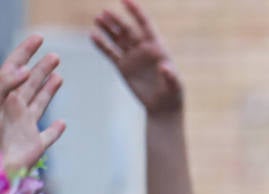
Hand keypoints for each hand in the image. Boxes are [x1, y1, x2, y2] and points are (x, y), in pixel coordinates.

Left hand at [0, 39, 63, 174]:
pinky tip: (61, 124)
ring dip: (49, 90)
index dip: (25, 52)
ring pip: (39, 104)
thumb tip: (24, 71)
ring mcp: (24, 128)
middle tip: (55, 55)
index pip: (14, 68)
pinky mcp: (34, 147)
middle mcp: (13, 109)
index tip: (39, 38)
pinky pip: (47, 136)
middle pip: (30, 84)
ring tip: (59, 76)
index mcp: (3, 97)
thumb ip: (5, 83)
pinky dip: (55, 131)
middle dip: (41, 68)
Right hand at [92, 0, 182, 116]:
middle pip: (128, 30)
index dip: (136, 11)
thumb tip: (165, 67)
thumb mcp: (175, 86)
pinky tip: (93, 35)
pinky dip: (102, 44)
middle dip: (117, 21)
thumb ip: (171, 76)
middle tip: (106, 12)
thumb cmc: (173, 95)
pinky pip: (110, 52)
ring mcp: (132, 57)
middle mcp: (143, 49)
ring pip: (118, 38)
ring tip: (98, 19)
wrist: (162, 107)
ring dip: (108, 28)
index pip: (146, 25)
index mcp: (158, 48)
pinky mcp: (123, 67)